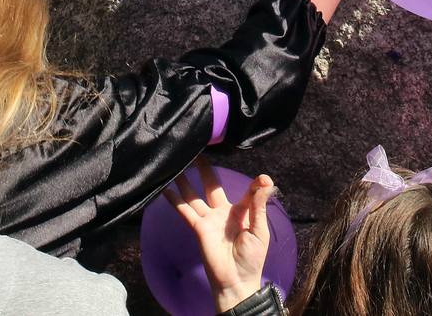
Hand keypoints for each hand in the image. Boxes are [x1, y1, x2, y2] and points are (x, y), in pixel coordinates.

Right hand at [164, 159, 275, 311]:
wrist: (237, 280)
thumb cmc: (252, 257)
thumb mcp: (260, 229)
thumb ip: (259, 204)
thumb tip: (266, 180)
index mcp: (241, 212)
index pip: (246, 191)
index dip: (253, 183)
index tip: (260, 175)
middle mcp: (222, 212)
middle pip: (211, 185)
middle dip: (205, 169)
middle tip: (198, 151)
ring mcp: (209, 219)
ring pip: (194, 195)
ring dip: (185, 180)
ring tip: (178, 162)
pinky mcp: (198, 228)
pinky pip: (185, 210)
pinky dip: (174, 199)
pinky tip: (165, 187)